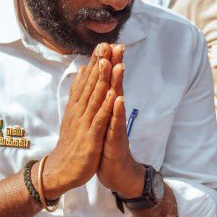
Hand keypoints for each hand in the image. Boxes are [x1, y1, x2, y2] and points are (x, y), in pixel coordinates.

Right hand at [41, 46, 114, 199]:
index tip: (103, 44)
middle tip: (106, 44)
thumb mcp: (73, 115)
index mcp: (76, 106)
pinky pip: (99, 120)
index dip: (95, 62)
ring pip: (94, 98)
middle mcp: (79, 111)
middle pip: (90, 84)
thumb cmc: (71, 144)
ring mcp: (84, 124)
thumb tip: (82, 71)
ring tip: (108, 61)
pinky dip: (105, 107)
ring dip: (102, 80)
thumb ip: (79, 93)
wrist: (60, 170)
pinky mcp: (90, 138)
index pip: (86, 80)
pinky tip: (112, 95)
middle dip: (99, 64)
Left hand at [96, 45, 144, 198]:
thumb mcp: (101, 121)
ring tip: (118, 65)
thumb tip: (99, 86)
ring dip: (117, 83)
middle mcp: (114, 114)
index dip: (107, 64)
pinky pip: (116, 124)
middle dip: (115, 66)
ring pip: (117, 101)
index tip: (106, 44)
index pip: (107, 82)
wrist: (117, 172)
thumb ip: (101, 103)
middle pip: (115, 85)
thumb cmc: (107, 146)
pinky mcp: (116, 139)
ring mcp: (116, 125)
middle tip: (116, 45)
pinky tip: (118, 99)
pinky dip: (116, 112)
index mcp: (107, 109)